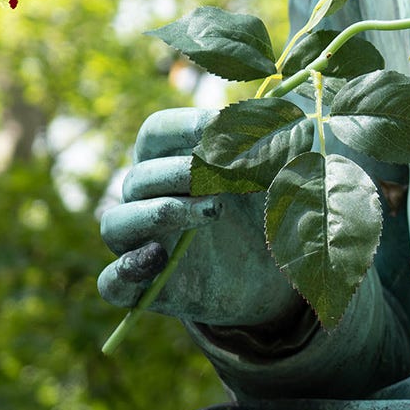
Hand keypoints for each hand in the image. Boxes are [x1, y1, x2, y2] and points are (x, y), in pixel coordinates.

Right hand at [97, 108, 301, 325]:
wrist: (272, 275)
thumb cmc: (266, 212)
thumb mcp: (282, 177)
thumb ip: (282, 150)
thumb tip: (298, 122)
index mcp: (172, 161)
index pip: (155, 132)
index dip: (183, 126)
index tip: (220, 127)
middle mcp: (148, 199)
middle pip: (139, 176)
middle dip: (182, 171)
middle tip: (226, 175)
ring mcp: (142, 243)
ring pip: (116, 223)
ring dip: (161, 211)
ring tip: (215, 210)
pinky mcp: (146, 287)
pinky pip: (111, 282)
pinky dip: (124, 270)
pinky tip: (158, 258)